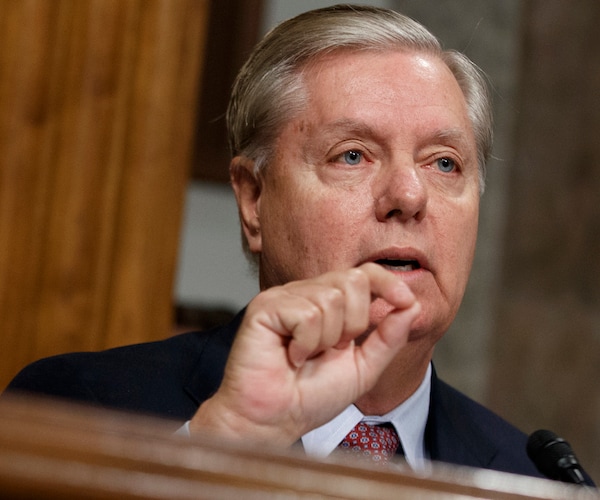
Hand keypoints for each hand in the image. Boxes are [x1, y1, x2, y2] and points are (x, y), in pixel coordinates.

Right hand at [189, 263, 419, 445]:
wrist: (276, 420)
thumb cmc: (311, 397)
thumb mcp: (363, 368)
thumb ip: (388, 338)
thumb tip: (413, 306)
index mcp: (328, 304)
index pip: (363, 273)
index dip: (386, 281)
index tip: (405, 299)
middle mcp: (306, 293)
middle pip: (352, 279)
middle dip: (354, 322)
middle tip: (331, 349)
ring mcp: (285, 297)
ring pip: (331, 298)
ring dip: (326, 339)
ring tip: (306, 356)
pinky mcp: (265, 307)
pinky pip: (307, 314)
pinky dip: (305, 343)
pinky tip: (291, 356)